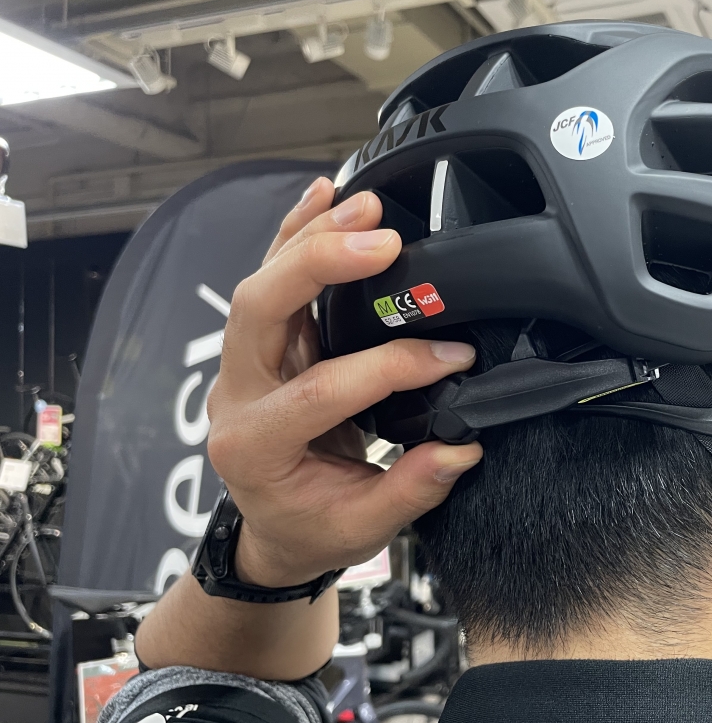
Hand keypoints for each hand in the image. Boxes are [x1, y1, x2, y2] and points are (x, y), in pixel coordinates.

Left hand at [205, 177, 481, 588]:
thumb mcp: (362, 528)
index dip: (390, 368)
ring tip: (366, 206)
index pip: (319, 392)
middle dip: (319, 266)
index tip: (451, 356)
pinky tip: (325, 195)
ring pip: (262, 282)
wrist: (275, 527)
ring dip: (312, 237)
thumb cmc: (313, 526)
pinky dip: (297, 232)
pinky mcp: (266, 342)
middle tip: (383, 242)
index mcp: (254, 446)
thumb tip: (462, 447)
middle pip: (259, 311)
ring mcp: (245, 363)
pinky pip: (273, 275)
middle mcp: (237, 395)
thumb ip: (410, 489)